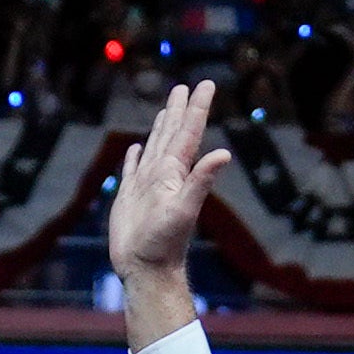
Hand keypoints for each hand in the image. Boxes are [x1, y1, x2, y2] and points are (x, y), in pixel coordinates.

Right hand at [108, 82, 233, 347]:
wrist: (145, 269)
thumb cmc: (164, 242)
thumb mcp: (184, 208)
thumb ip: (202, 180)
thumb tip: (224, 153)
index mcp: (176, 172)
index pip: (188, 133)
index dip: (197, 108)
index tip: (205, 84)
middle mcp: (163, 174)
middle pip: (172, 134)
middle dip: (180, 110)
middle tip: (185, 87)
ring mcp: (146, 186)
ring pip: (154, 147)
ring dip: (160, 127)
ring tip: (166, 109)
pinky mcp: (129, 198)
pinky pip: (131, 170)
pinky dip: (134, 157)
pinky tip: (136, 148)